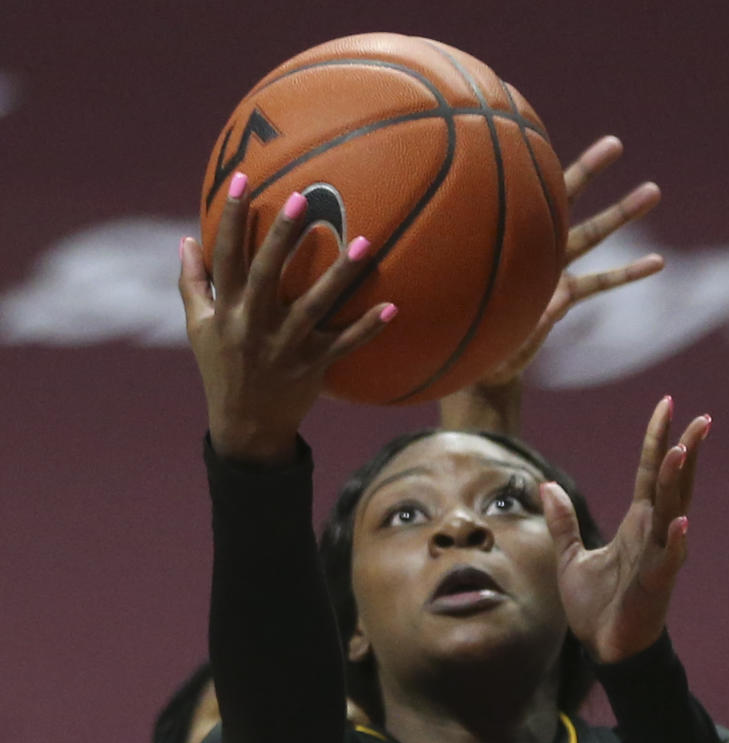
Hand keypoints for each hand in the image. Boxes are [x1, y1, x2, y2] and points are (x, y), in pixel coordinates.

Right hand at [179, 175, 396, 461]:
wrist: (246, 427)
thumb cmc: (222, 370)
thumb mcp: (200, 329)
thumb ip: (193, 284)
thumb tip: (186, 239)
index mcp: (227, 312)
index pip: (225, 258)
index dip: (231, 219)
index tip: (240, 180)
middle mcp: (254, 327)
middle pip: (267, 275)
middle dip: (282, 236)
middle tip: (302, 198)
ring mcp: (286, 348)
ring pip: (314, 306)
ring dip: (340, 275)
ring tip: (365, 243)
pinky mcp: (313, 366)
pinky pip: (344, 345)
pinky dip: (368, 329)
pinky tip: (393, 308)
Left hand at [479, 135, 662, 387]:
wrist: (486, 358)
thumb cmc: (472, 332)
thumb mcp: (480, 321)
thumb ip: (515, 315)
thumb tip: (562, 305)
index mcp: (508, 244)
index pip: (522, 198)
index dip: (530, 167)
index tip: (536, 136)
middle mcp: (532, 250)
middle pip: (565, 201)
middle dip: (589, 171)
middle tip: (615, 143)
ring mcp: (553, 271)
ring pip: (591, 235)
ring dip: (622, 214)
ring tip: (654, 190)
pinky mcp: (567, 296)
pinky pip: (602, 283)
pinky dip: (629, 273)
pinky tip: (658, 262)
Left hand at [540, 398, 710, 661]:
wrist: (606, 648)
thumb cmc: (595, 606)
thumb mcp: (570, 557)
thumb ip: (563, 522)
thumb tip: (546, 486)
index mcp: (637, 523)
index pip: (649, 472)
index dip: (657, 439)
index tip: (668, 404)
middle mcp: (652, 533)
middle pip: (670, 483)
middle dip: (684, 450)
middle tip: (700, 418)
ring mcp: (659, 556)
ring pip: (670, 511)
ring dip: (676, 483)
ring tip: (682, 451)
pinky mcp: (656, 584)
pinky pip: (667, 558)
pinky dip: (674, 541)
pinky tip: (678, 521)